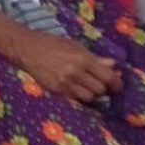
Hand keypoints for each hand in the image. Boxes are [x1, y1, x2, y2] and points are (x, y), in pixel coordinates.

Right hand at [5, 28, 122, 102]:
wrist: (27, 49)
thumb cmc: (52, 44)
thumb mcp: (75, 46)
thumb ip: (94, 57)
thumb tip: (112, 64)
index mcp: (82, 59)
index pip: (107, 77)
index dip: (116, 83)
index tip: (117, 84)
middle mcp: (75, 72)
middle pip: (100, 89)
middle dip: (103, 88)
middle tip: (100, 84)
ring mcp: (65, 84)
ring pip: (89, 98)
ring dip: (91, 94)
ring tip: (87, 87)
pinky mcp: (56, 91)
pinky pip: (75, 100)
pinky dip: (79, 97)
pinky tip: (76, 90)